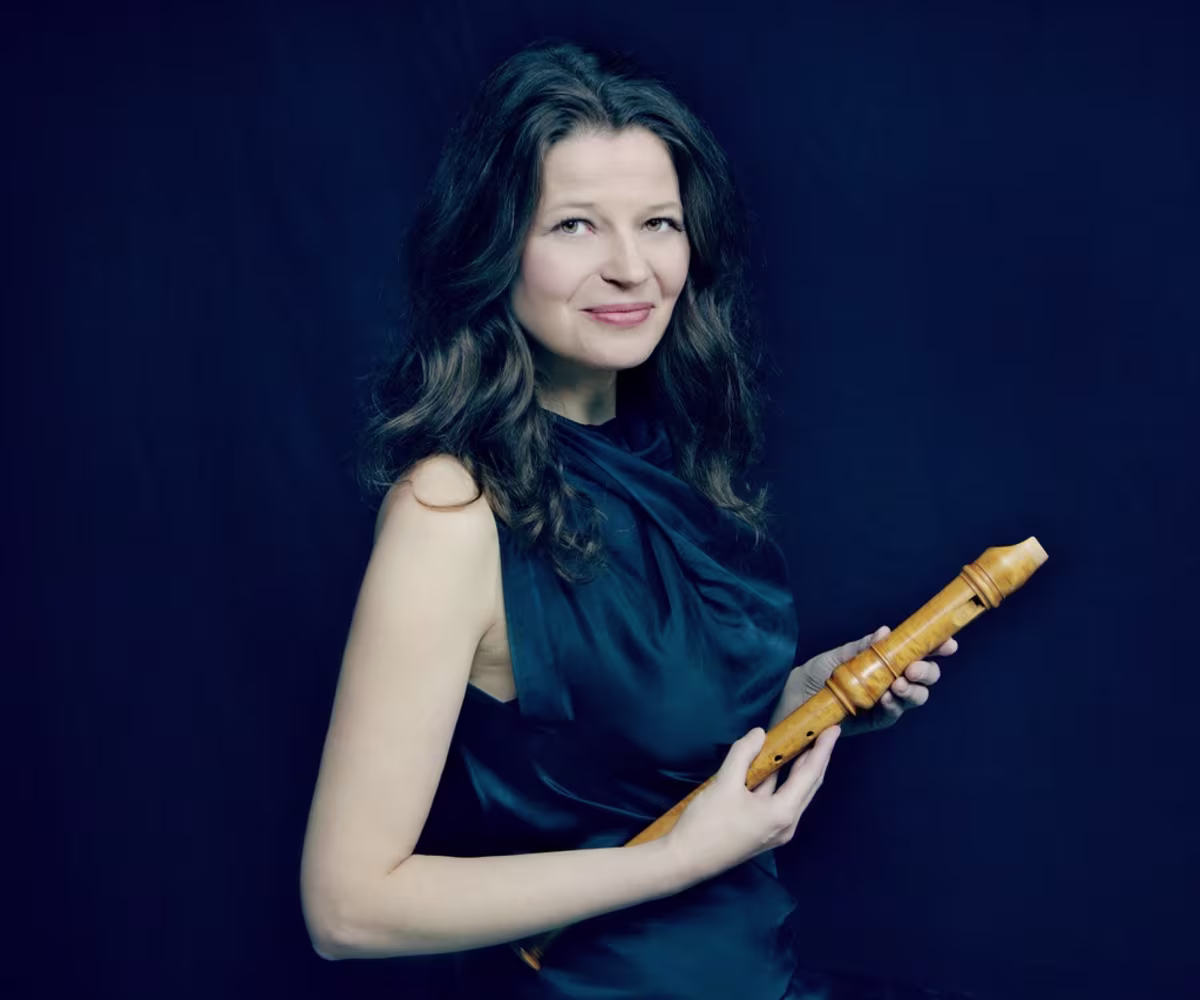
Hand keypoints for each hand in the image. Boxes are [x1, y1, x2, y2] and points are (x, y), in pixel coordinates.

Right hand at [664, 725, 840, 880]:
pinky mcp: (762, 831)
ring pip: (794, 793)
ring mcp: (775, 830)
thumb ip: (744, 755)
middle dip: (816, 758)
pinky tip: (775, 765)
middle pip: (808, 785)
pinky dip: (780, 780)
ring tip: (803, 743)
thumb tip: (759, 734)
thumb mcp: (724, 783)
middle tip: (824, 732)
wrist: (685, 861)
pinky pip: (779, 800)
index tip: (834, 729)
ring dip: (798, 768)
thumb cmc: (707, 824)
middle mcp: (786, 824)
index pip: (810, 774)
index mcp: (783, 813)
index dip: (822, 750)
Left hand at [768, 626, 955, 735]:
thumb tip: (886, 631)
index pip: (917, 653)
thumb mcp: (839, 655)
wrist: (792, 698)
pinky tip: (887, 697)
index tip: (948, 644)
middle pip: (924, 678)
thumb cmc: (815, 673)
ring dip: (913, 689)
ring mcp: (886, 701)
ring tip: (899, 683)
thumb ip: (863, 647)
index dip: (936, 648)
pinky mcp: (876, 720)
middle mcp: (891, 680)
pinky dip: (895, 705)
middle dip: (927, 672)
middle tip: (914, 668)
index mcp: (886, 660)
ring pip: (915, 697)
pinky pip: (893, 714)